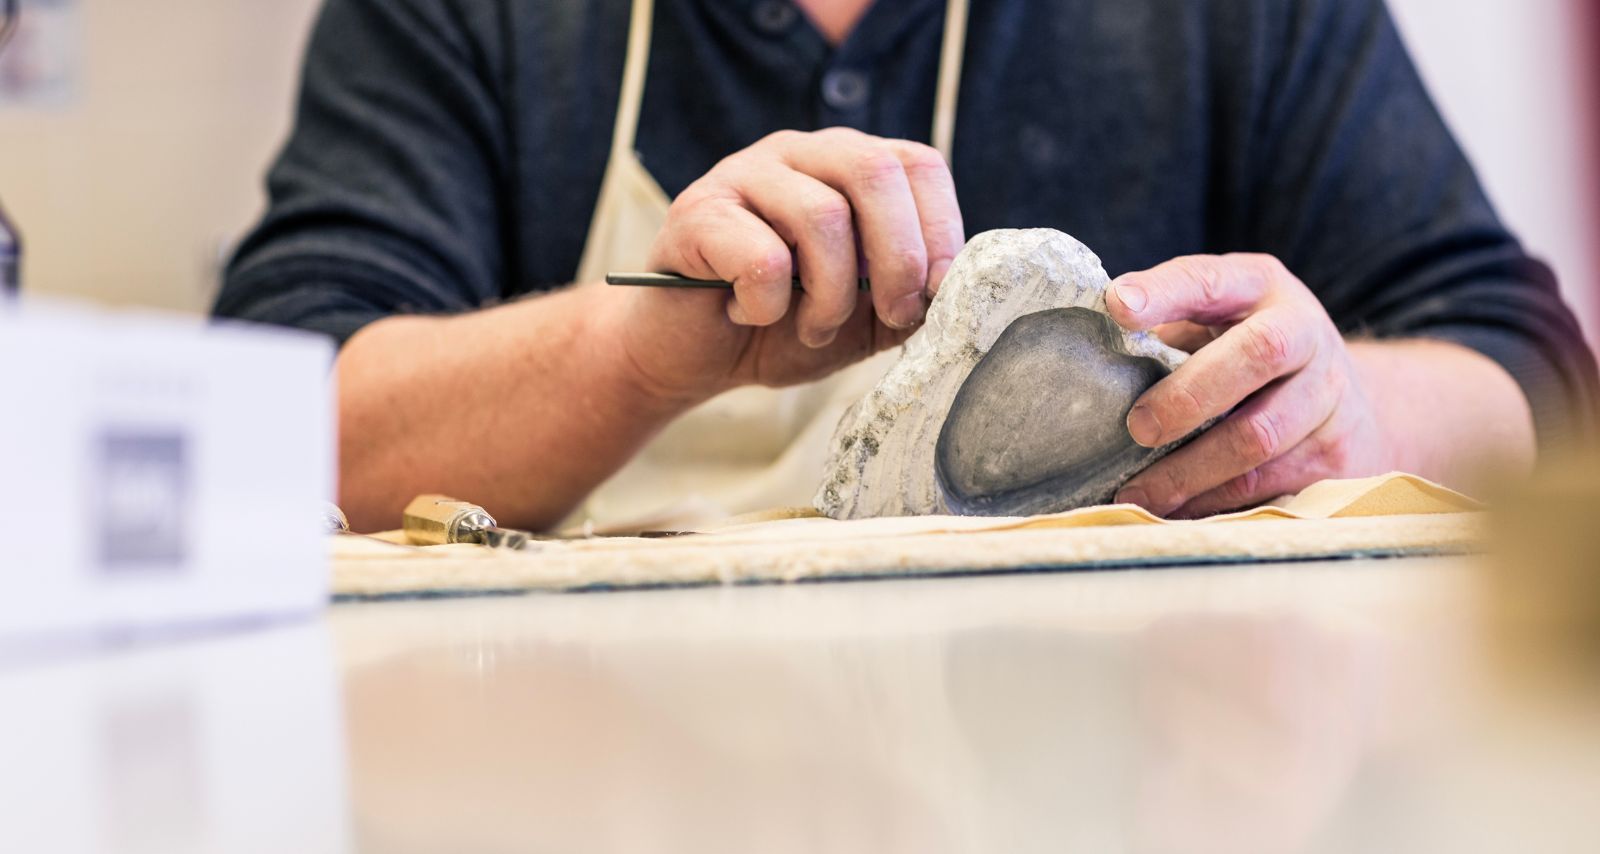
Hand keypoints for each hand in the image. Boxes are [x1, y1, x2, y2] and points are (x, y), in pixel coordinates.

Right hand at [603, 128, 965, 403]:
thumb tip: (957, 292)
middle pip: (873, 171)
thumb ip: (910, 298)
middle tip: (893, 315)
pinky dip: (769, 305)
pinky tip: (751, 315)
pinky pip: (760, 257)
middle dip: (899, 257)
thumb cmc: (782, 328)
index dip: (941, 230)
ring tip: (813, 328)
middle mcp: (799, 153)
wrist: (693, 357)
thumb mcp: (864, 319)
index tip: (938, 294)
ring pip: (821, 216)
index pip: (916, 164)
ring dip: (831, 296)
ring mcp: (743, 174)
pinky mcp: (696, 212)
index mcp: (847, 165)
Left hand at [1105, 254, 1395, 517]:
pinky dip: (1214, 502)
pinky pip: (1269, 483)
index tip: (1117, 307)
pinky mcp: (1337, 454)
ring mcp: (1329, 395)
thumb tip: (1088, 361)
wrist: (1349, 402)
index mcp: (1260, 287)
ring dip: (1191, 470)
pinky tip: (1175, 511)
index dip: (1165, 293)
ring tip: (1137, 492)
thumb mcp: (1217, 321)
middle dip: (1189, 395)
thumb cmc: (1248, 355)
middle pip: (1257, 355)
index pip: (1211, 280)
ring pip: (1260, 436)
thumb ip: (1167, 330)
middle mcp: (1305, 332)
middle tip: (1138, 429)